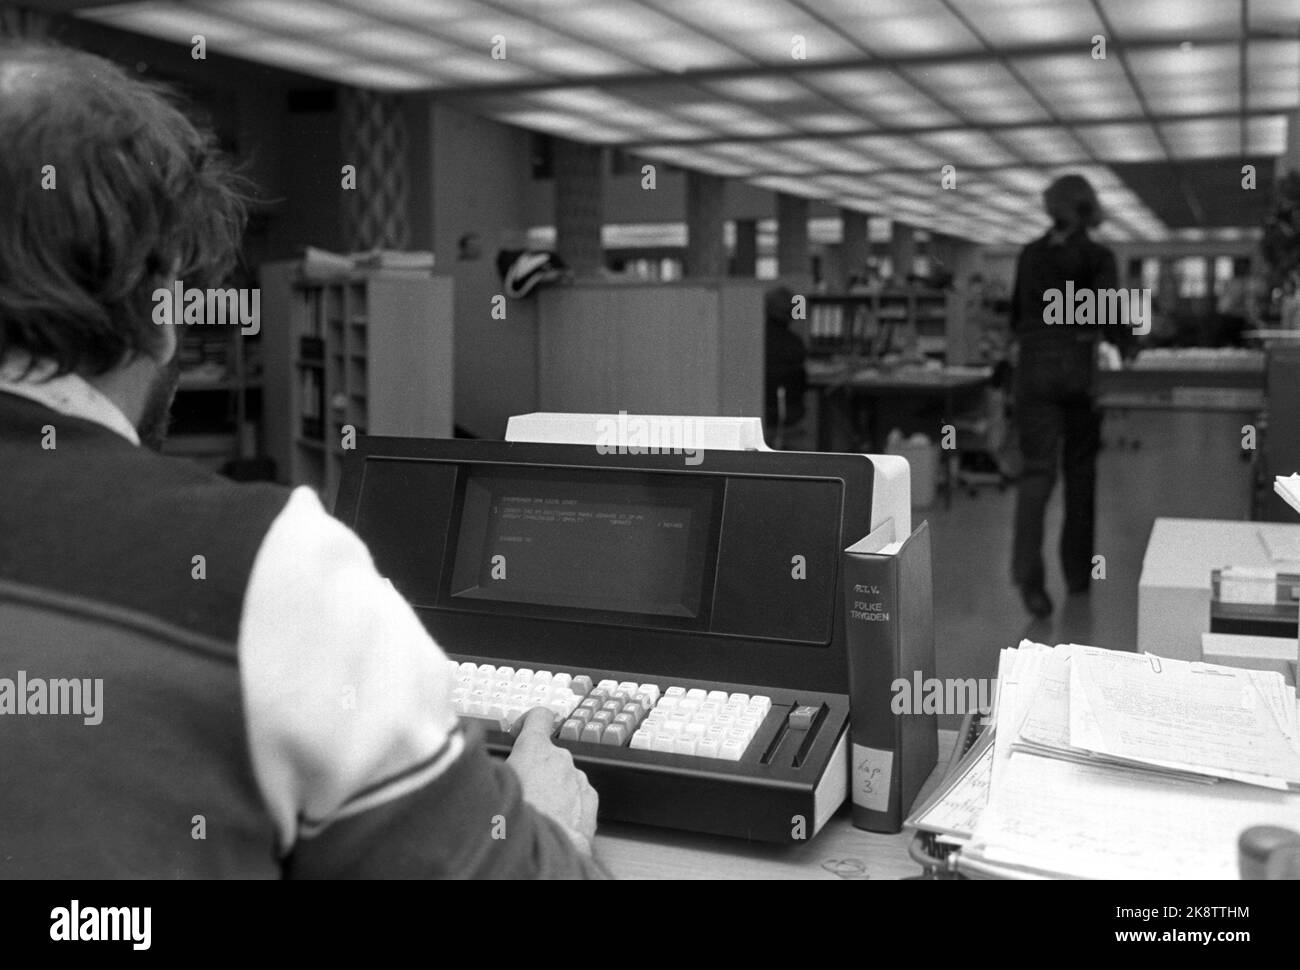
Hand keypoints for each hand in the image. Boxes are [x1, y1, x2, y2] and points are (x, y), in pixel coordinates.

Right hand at [506, 707, 598, 853]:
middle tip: (518, 788)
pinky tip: (553, 817)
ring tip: (536, 809)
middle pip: (547, 754)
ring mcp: (578, 779)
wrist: (544, 853)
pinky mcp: (590, 800)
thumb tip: (482, 761)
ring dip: (550, 786)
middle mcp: (561, 759)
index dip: (529, 721)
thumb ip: (494, 766)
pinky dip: (566, 802)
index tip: (521, 730)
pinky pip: (576, 794)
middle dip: (534, 767)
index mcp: (535, 749)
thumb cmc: (517, 821)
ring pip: (562, 776)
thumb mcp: (492, 783)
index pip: (539, 716)